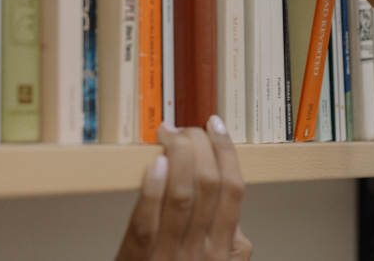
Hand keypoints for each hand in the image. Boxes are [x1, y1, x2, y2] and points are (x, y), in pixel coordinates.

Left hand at [115, 115, 251, 260]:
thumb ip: (228, 239)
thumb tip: (230, 201)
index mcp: (223, 249)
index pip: (233, 189)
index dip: (227, 152)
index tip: (216, 127)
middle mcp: (202, 251)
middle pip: (210, 185)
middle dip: (201, 146)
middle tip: (189, 129)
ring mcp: (170, 255)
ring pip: (182, 195)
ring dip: (178, 157)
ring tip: (171, 136)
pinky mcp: (140, 258)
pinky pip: (147, 220)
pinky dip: (153, 188)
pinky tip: (155, 163)